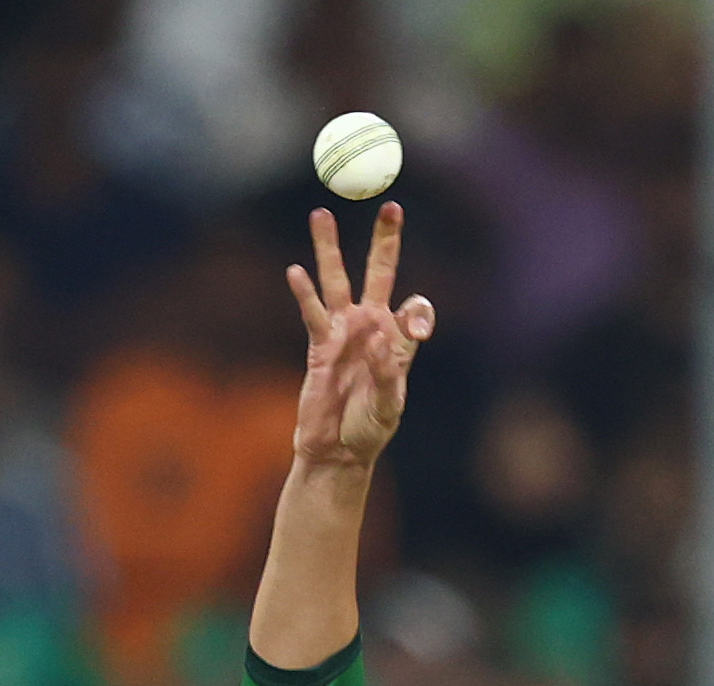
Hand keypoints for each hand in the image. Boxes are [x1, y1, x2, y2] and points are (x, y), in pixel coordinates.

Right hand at [286, 203, 434, 471]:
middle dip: (384, 239)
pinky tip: (295, 271)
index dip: (417, 311)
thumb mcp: (391, 403)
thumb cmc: (370, 428)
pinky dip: (304, 293)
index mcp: (397, 338)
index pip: (414, 307)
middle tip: (389, 206)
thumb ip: (391, 368)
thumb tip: (381, 334)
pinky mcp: (318, 345)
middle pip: (378, 272)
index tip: (412, 324)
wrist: (338, 450)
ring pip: (336, 279)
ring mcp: (342, 331)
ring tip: (320, 214)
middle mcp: (371, 325)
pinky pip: (311, 312)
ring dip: (328, 247)